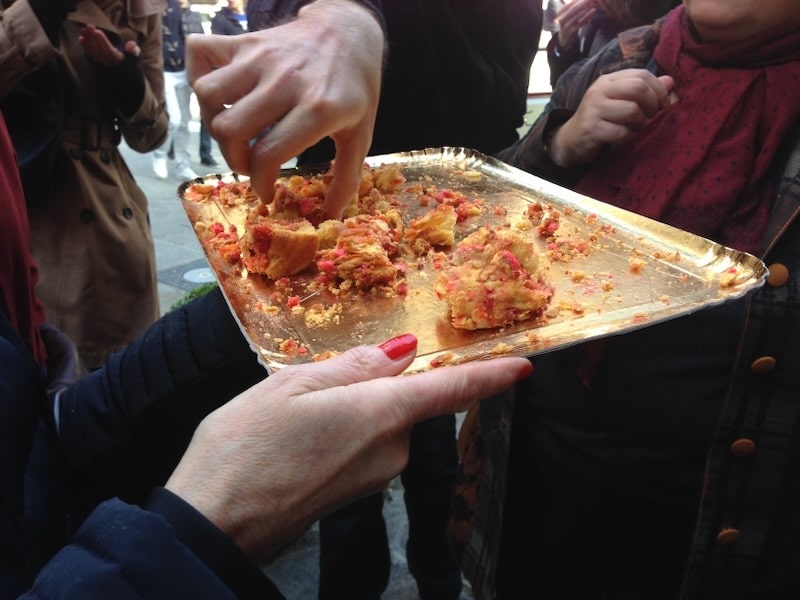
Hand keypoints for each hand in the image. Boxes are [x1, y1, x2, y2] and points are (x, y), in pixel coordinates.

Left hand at [78, 24, 140, 66]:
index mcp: (117, 60)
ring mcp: (100, 63)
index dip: (103, 41)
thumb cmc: (128, 59)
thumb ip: (133, 50)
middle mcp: (108, 63)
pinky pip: (89, 55)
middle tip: (89, 26)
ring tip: (84, 29)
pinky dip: (85, 47)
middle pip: (98, 50)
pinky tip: (81, 38)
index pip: (109, 50)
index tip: (97, 31)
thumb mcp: (133, 55)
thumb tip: (131, 45)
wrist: (121, 70)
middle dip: (93, 38)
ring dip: (87, 40)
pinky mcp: (95, 62)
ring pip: (92, 52)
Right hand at [165, 334, 531, 560]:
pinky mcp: (355, 493)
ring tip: (291, 413)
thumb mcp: (293, 385)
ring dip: (351, 408)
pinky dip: (343, 432)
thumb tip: (402, 353)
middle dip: (375, 384)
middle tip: (314, 382)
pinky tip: (296, 437)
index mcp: (381, 415)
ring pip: (380, 423)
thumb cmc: (245, 447)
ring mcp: (374, 478)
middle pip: (405, 402)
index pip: (451, 391)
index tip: (524, 366)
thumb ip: (354, 367)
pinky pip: (364, 446)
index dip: (490, 375)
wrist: (215, 524)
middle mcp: (391, 451)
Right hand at [186, 0, 383, 218]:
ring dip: (213, 123)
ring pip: (207, 95)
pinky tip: (220, 96)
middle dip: (234, 160)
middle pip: (229, 129)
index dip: (260, 182)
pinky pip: (200, 54)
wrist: (349, 32)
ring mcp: (261, 57)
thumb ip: (347, 177)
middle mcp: (285, 81)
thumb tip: (331, 216)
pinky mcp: (246, 42)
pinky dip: (197, 75)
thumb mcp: (362, 134)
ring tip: (235, 134)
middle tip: (250, 165)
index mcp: (318, 108)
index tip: (265, 192)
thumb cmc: (355, 88)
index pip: (269, 154)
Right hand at [547, 69, 676, 167]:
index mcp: (609, 80)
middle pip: (638, 88)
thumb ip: (644, 90)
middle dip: (652, 104)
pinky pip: (621, 132)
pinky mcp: (591, 129)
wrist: (571, 140)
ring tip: (636, 127)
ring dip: (641, 122)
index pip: (642, 75)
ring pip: (632, 110)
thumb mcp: (621, 100)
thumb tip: (670, 81)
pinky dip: (629, 136)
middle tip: (651, 116)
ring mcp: (593, 109)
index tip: (662, 104)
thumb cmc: (601, 119)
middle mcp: (599, 90)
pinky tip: (625, 136)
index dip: (658, 89)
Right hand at [555, 0, 596, 48]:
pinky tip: (593, 12)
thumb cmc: (569, 22)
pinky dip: (587, 17)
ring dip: (587, 9)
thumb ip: (574, 5)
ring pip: (578, 15)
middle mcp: (561, 18)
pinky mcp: (570, 31)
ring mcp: (566, 25)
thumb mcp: (569, 13)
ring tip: (594, 4)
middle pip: (574, 8)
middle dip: (584, 3)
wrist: (564, 37)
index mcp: (560, 12)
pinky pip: (580, 23)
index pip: (571, 3)